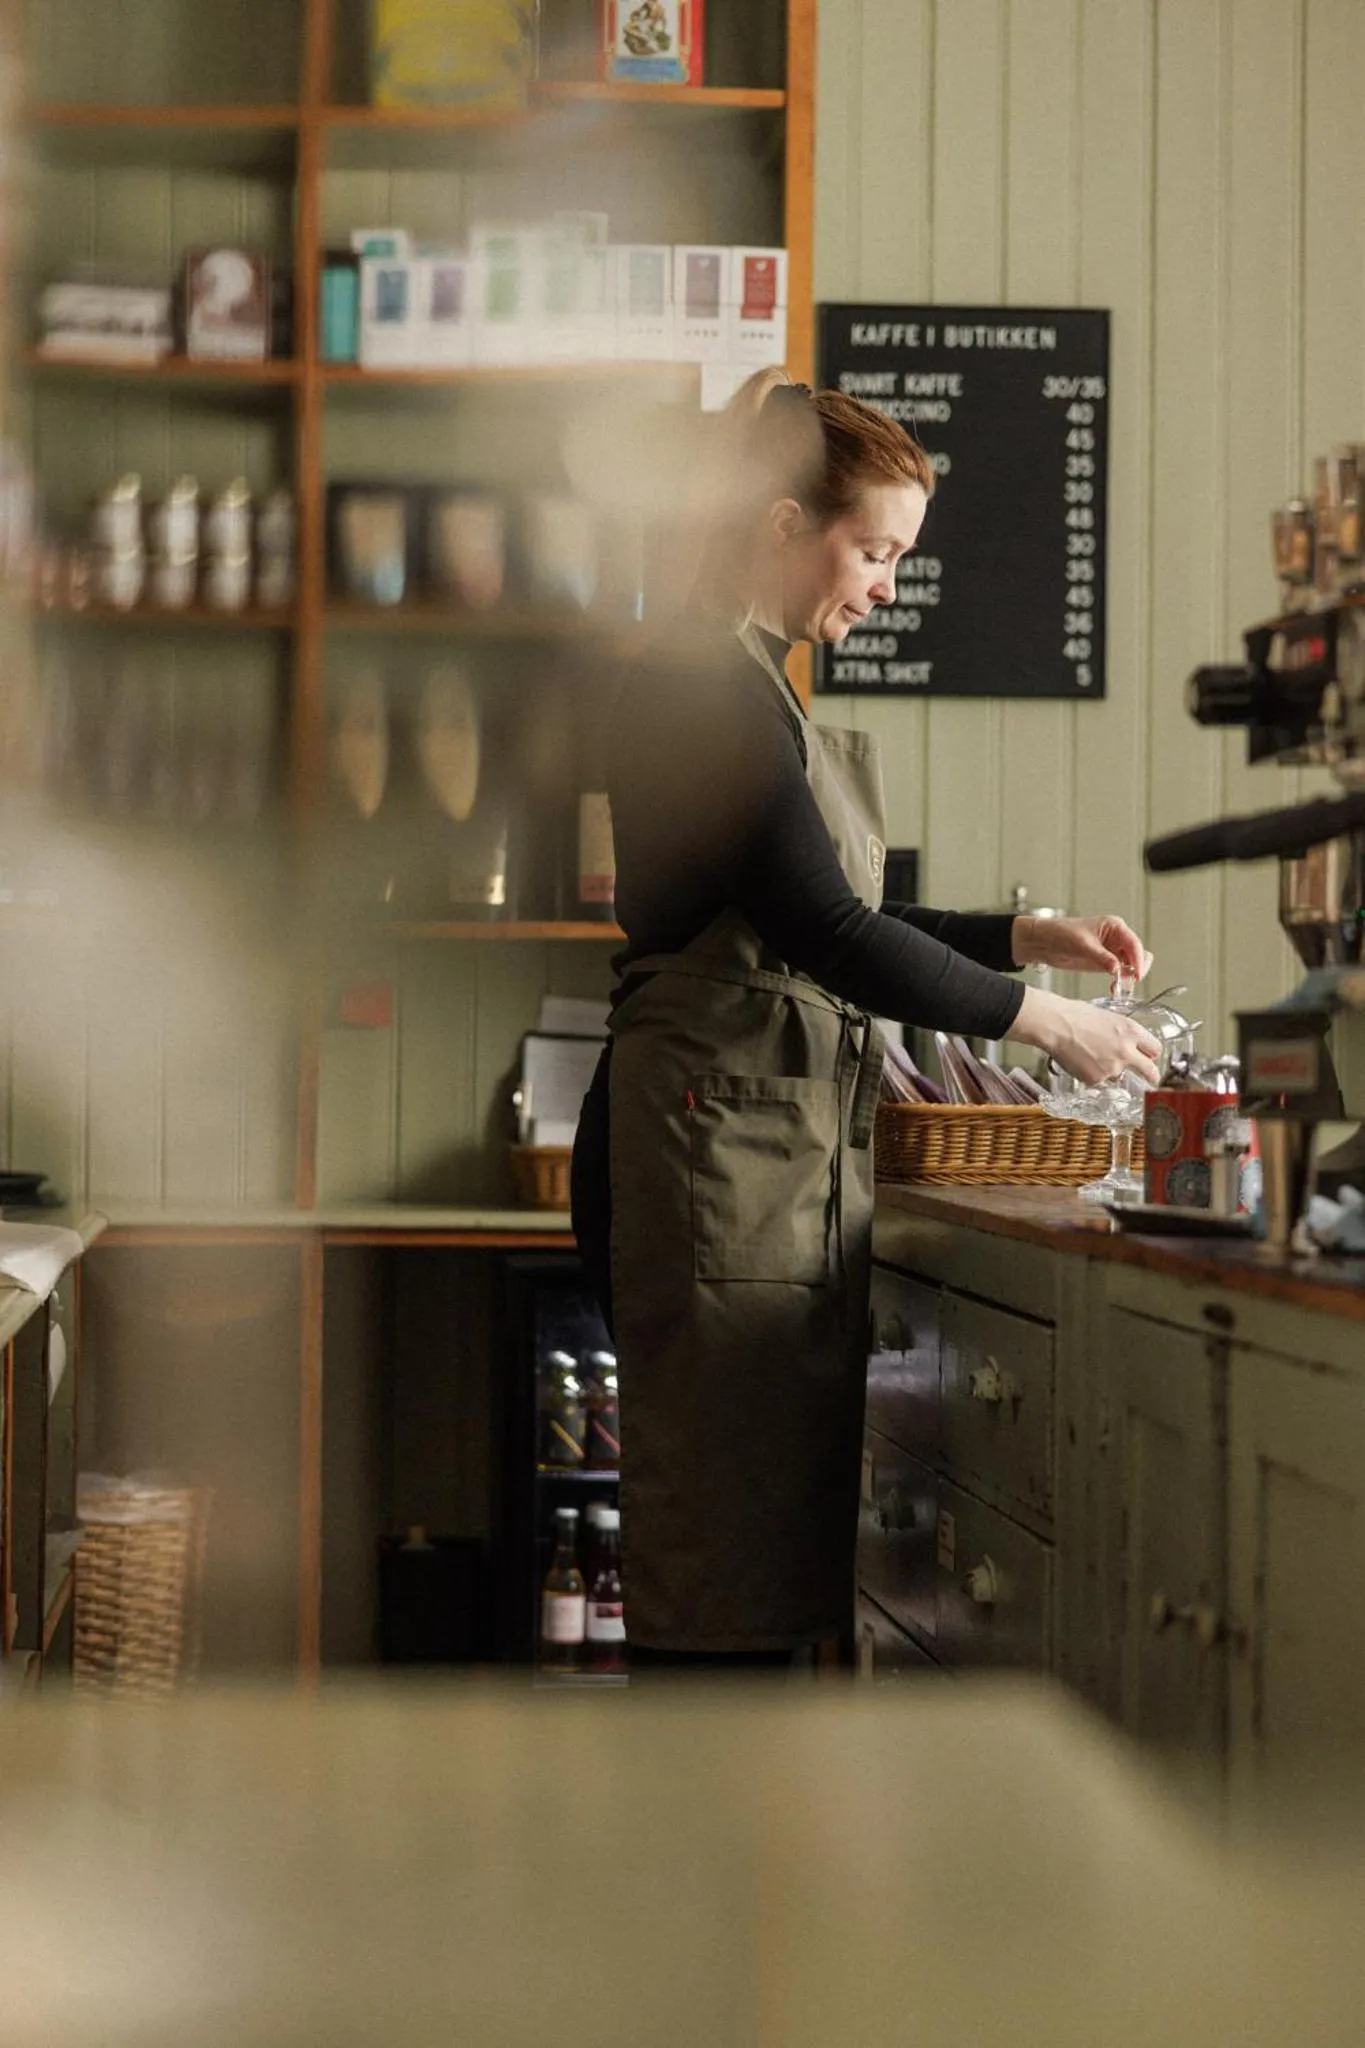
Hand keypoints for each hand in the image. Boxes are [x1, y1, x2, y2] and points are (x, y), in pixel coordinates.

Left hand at [1013, 913, 1153, 981]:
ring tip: (1120, 988)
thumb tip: (1118, 969)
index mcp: (1114, 926)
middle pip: (1138, 954)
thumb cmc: (1061, 933)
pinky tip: (1114, 988)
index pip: (1134, 944)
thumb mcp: (1083, 945)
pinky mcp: (1105, 962)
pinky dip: (1120, 981)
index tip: (1137, 975)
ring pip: (1131, 965)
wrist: (1044, 942)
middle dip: (1137, 968)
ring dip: (1129, 977)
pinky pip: (1120, 972)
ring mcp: (1112, 951)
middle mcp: (1116, 938)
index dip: (1138, 960)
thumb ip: (1102, 957)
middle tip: (1130, 982)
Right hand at [1013, 987, 1162, 1087]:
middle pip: (1149, 1070)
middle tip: (1151, 1078)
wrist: (1055, 1025)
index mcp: (1131, 1031)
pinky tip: (1081, 1060)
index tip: (1150, 1058)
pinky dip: (1092, 1073)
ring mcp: (1112, 1068)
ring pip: (1119, 1075)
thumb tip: (1126, 1042)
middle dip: (1151, 1075)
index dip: (1151, 1053)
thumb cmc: (1075, 1016)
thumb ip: (1122, 1033)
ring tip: (1091, 1055)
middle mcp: (1126, 1051)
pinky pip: (1099, 1080)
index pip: (1155, 1049)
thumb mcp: (1108, 1017)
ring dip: (1110, 1069)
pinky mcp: (1096, 1079)